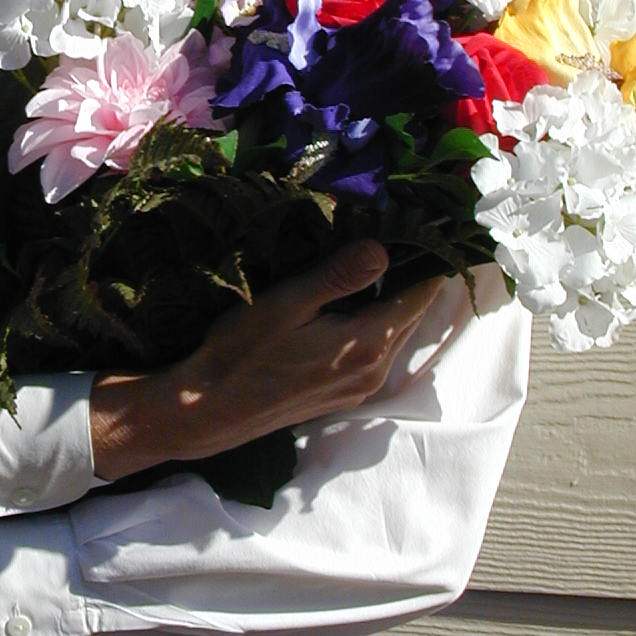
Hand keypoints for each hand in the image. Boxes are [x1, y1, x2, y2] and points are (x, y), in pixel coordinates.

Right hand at [91, 241, 441, 480]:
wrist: (207, 411)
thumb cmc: (240, 352)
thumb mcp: (285, 303)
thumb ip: (338, 277)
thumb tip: (384, 249)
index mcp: (368, 345)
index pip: (419, 296)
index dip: (428, 260)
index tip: (427, 225)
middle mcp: (375, 372)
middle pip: (412, 316)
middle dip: (413, 276)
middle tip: (405, 232)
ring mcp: (360, 388)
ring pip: (394, 334)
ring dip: (393, 300)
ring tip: (380, 260)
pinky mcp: (343, 396)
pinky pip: (377, 352)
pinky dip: (376, 323)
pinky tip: (353, 303)